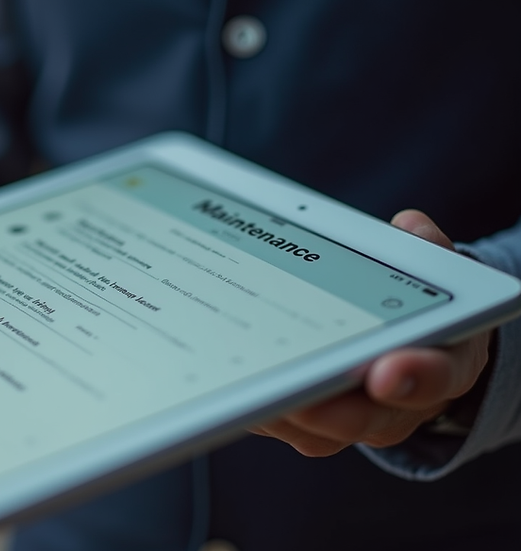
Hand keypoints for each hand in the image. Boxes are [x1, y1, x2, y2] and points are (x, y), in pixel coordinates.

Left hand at [249, 209, 490, 455]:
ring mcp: (350, 419)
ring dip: (275, 407)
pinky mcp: (309, 425)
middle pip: (361, 418)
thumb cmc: (420, 313)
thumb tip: (410, 226)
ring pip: (311, 428)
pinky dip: (253, 404)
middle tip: (287, 389)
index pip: (436, 376)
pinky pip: (280, 423)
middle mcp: (397, 407)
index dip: (413, 377)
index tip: (385, 374)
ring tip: (242, 380)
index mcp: (442, 364)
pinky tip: (226, 377)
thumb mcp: (440, 277)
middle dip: (324, 407)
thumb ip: (426, 250)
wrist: (409, 352)